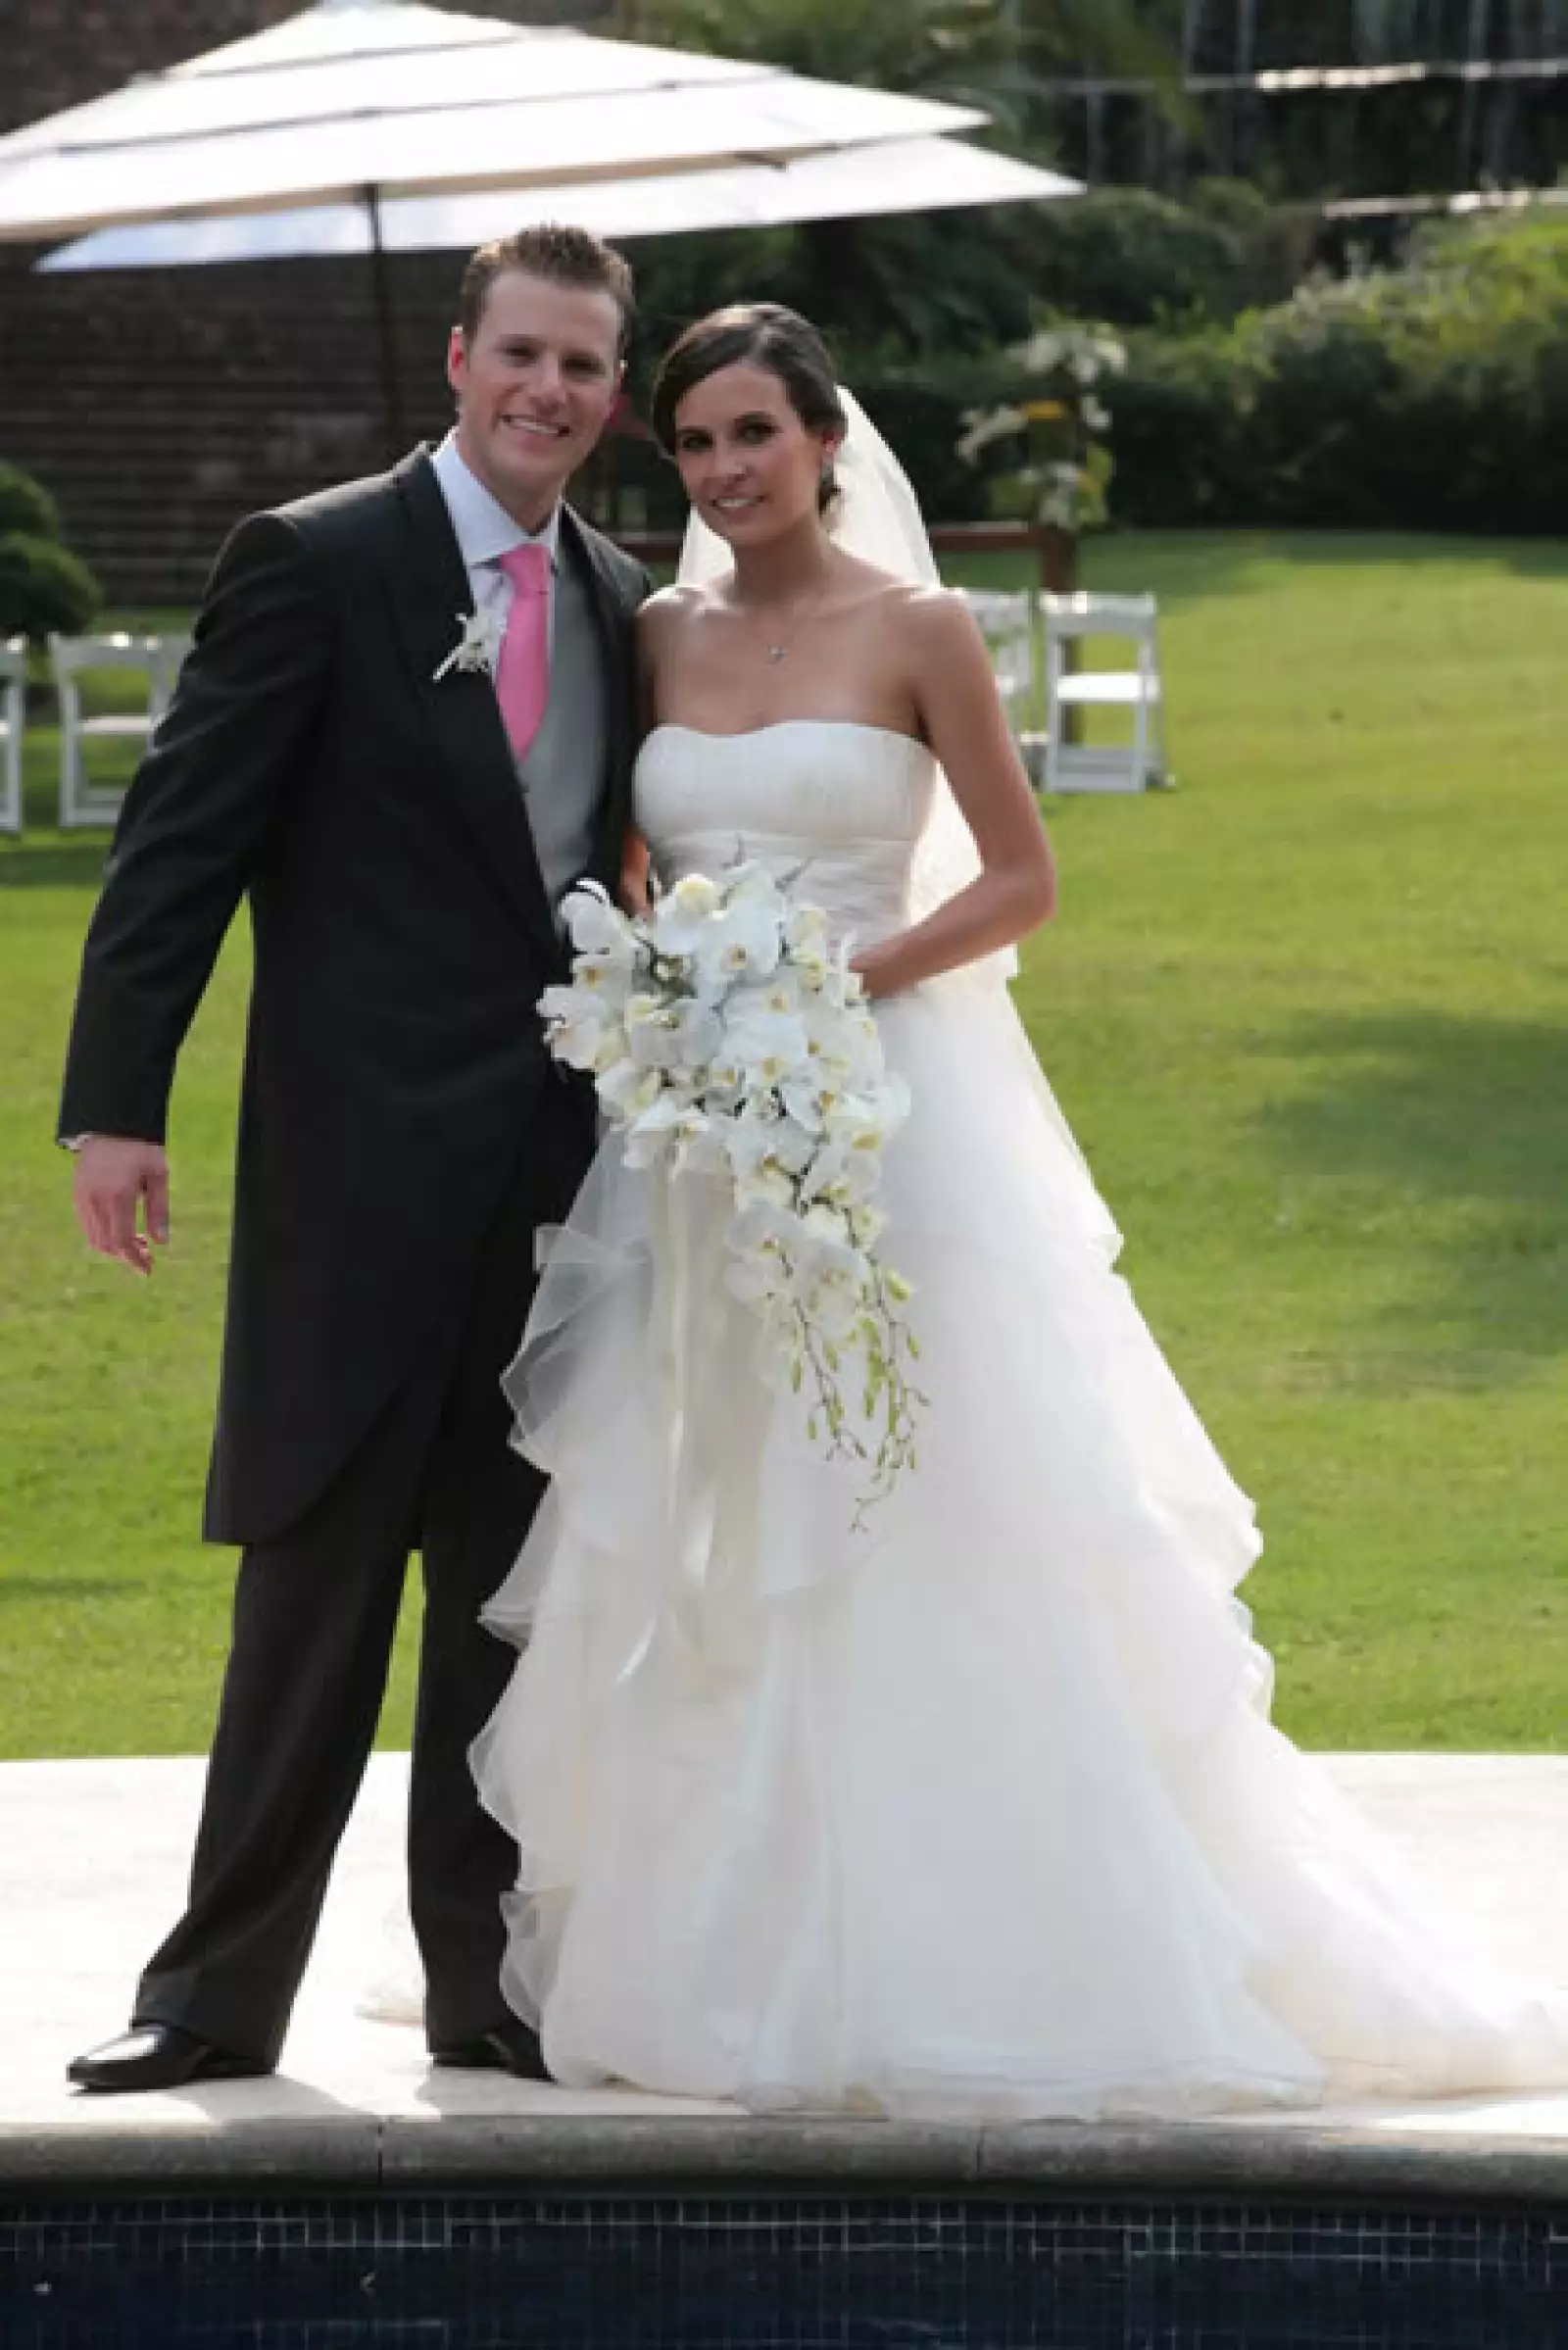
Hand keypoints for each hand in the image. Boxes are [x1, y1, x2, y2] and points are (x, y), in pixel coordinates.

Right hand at [73, 1136, 170, 1276]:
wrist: (112, 1123)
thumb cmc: (141, 1148)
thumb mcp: (158, 1176)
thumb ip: (159, 1210)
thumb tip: (161, 1242)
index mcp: (118, 1196)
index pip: (122, 1241)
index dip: (134, 1260)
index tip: (148, 1269)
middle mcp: (95, 1199)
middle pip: (106, 1244)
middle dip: (127, 1256)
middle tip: (148, 1255)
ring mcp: (82, 1197)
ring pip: (93, 1238)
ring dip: (114, 1247)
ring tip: (137, 1241)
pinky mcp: (77, 1193)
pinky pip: (86, 1225)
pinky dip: (102, 1235)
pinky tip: (120, 1229)